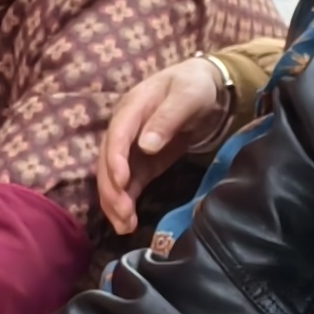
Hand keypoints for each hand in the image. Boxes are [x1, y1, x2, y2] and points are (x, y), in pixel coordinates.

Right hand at [94, 58, 231, 236]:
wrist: (205, 88)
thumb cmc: (195, 86)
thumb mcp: (188, 95)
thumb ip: (168, 118)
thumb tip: (146, 145)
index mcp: (133, 106)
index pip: (117, 135)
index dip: (115, 159)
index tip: (121, 182)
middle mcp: (124, 128)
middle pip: (107, 161)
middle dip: (112, 189)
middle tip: (123, 214)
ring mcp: (130, 147)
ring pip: (112, 177)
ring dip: (115, 202)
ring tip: (124, 227)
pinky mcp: (140, 163)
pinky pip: (127, 185)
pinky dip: (125, 203)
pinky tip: (127, 223)